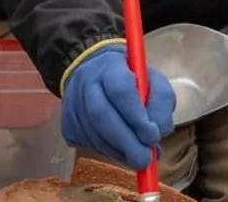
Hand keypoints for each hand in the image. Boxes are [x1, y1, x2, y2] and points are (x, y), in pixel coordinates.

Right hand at [61, 44, 176, 169]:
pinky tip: (120, 149)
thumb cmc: (132, 79)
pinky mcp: (66, 123)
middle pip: (101, 115)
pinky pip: (86, 143)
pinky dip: (108, 151)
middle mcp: (86, 83)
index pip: (121, 91)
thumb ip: (161, 102)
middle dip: (126, 142)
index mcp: (110, 67)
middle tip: (144, 160)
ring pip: (93, 134)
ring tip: (137, 157)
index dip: (136, 117)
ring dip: (118, 151)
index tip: (153, 137)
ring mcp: (72, 103)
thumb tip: (158, 132)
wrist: (95, 75)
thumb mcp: (154, 80)